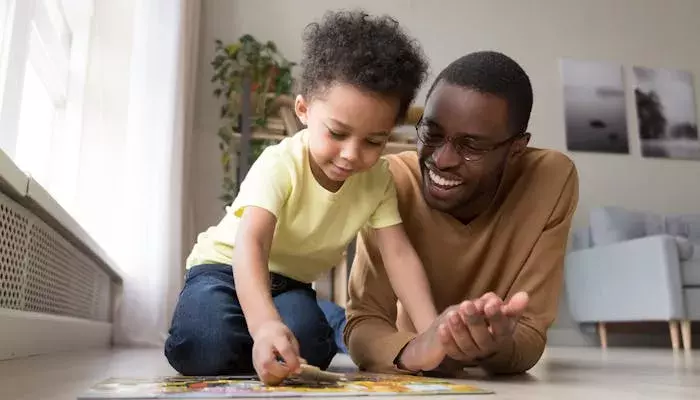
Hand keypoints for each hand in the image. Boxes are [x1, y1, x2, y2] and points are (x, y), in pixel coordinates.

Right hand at [252, 321, 301, 384]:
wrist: (263, 329)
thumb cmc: (279, 333)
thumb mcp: (290, 338)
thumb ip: (295, 353)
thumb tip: (301, 367)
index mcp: (276, 336)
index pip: (284, 349)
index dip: (292, 361)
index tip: (299, 370)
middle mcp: (263, 347)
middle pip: (268, 363)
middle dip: (281, 372)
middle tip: (289, 372)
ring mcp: (257, 357)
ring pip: (263, 374)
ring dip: (276, 378)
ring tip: (284, 375)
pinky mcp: (254, 365)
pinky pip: (262, 378)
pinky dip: (272, 380)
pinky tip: (277, 375)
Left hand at [397, 292, 528, 372]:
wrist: (486, 343)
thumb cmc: (496, 324)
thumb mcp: (506, 315)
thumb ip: (513, 306)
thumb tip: (524, 295)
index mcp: (502, 336)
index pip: (501, 328)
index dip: (496, 317)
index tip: (490, 304)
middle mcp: (488, 347)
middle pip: (482, 337)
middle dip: (474, 321)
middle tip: (466, 304)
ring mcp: (473, 353)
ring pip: (466, 344)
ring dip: (458, 329)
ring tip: (452, 314)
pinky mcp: (459, 356)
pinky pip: (453, 351)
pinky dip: (447, 340)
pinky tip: (442, 327)